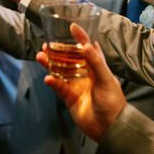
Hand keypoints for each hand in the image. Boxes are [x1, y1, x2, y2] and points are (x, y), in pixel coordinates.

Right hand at [37, 24, 124, 141]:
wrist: (108, 126)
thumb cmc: (112, 101)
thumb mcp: (106, 80)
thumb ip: (96, 63)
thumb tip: (87, 45)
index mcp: (96, 67)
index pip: (87, 48)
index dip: (80, 37)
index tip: (72, 27)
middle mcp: (84, 73)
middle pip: (68, 58)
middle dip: (58, 51)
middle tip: (47, 44)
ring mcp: (75, 84)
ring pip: (59, 70)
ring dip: (50, 63)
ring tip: (40, 56)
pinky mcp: (68, 96)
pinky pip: (58, 86)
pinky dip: (52, 81)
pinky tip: (48, 78)